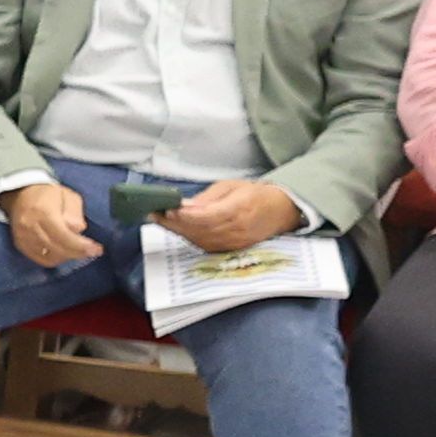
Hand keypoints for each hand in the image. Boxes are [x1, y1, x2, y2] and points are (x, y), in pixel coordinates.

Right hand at [1, 182, 102, 270]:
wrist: (20, 194)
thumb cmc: (48, 194)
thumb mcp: (68, 196)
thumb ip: (74, 212)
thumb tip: (77, 229)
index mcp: (42, 212)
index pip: (63, 236)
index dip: (80, 246)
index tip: (97, 249)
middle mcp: (30, 227)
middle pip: (57, 250)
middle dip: (77, 253)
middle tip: (92, 251)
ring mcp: (23, 238)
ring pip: (49, 258)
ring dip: (67, 256)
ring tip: (77, 250)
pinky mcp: (20, 245)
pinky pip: (40, 260)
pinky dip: (55, 259)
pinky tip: (64, 252)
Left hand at [167, 179, 303, 256]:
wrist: (280, 212)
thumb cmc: (254, 194)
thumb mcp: (231, 187)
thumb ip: (207, 198)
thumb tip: (184, 205)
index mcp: (239, 209)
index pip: (208, 216)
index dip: (187, 215)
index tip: (169, 209)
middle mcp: (236, 229)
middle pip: (199, 230)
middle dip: (175, 222)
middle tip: (154, 214)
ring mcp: (234, 242)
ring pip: (199, 239)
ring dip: (178, 230)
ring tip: (160, 219)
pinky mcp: (231, 249)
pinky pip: (204, 245)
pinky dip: (188, 237)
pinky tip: (176, 228)